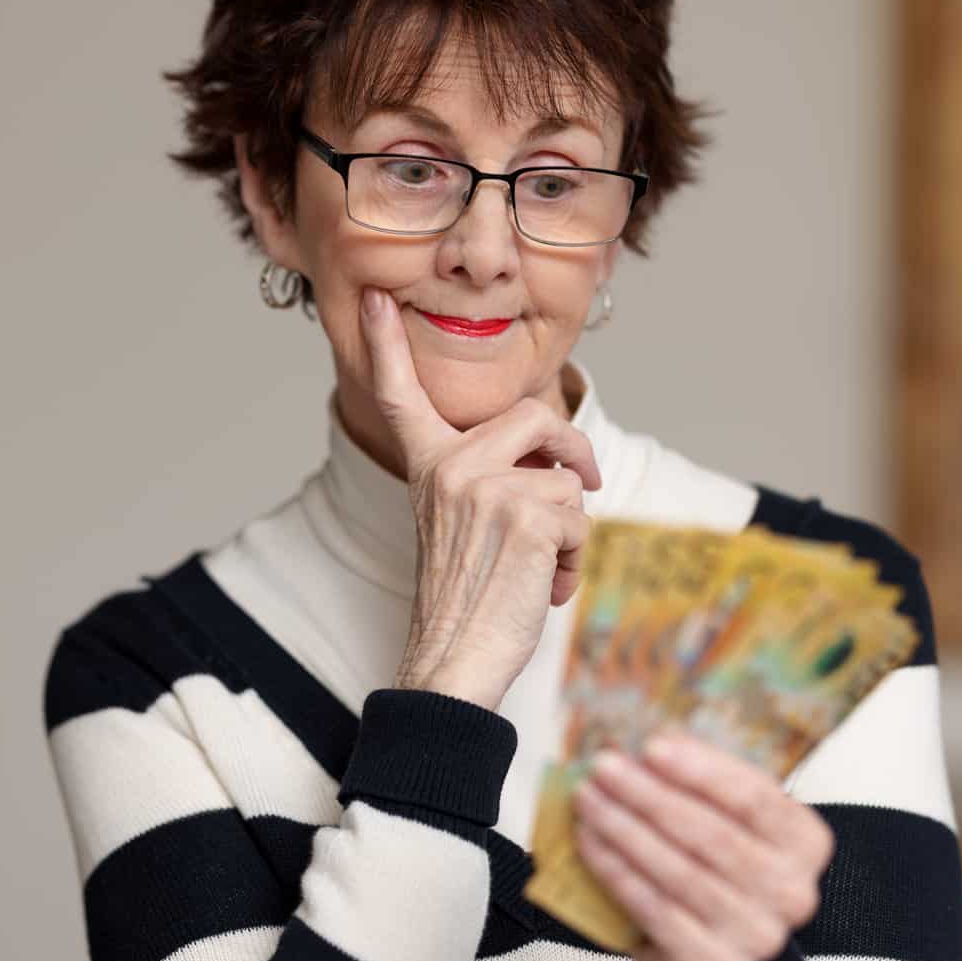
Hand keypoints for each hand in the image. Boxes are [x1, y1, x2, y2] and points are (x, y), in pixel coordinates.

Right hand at [361, 285, 603, 710]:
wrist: (454, 660)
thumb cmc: (465, 601)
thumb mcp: (463, 525)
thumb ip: (491, 481)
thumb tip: (562, 464)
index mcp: (427, 466)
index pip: (402, 395)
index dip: (387, 346)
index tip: (373, 300)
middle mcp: (450, 467)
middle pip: (538, 415)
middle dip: (574, 448)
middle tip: (588, 480)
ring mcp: (487, 488)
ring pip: (568, 480)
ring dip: (573, 530)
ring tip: (541, 569)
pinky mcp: (527, 516)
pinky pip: (580, 518)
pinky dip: (575, 559)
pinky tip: (544, 588)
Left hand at [570, 730, 833, 960]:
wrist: (713, 951)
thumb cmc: (719, 869)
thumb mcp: (727, 819)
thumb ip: (702, 782)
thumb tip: (652, 741)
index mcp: (805, 843)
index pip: (755, 798)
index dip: (701, 770)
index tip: (651, 746)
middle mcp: (791, 891)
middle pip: (711, 833)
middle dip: (649, 795)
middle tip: (604, 768)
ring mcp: (755, 933)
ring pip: (678, 871)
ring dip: (624, 829)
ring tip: (589, 800)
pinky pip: (655, 908)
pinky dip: (616, 871)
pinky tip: (591, 843)